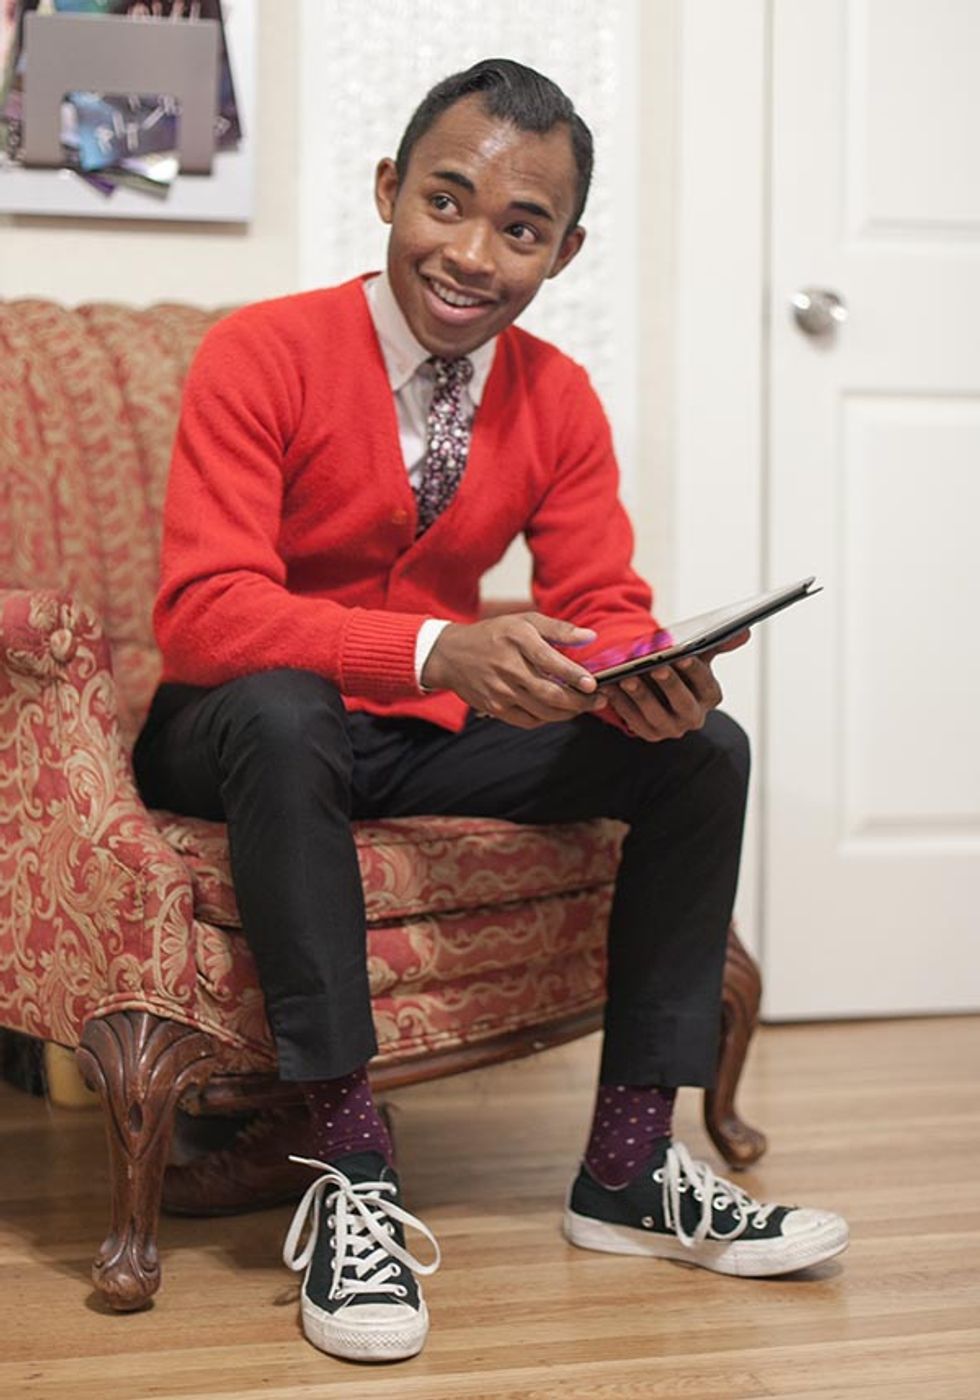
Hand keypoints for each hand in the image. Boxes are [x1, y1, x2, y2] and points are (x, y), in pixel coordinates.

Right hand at [421, 612, 607, 727]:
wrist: (451, 655)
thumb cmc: (494, 635)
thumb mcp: (524, 621)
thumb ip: (559, 629)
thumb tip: (590, 637)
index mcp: (517, 640)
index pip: (551, 662)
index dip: (575, 676)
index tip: (594, 684)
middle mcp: (508, 667)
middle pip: (550, 694)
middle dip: (580, 702)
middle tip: (599, 701)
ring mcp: (500, 691)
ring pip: (543, 711)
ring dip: (568, 713)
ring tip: (584, 706)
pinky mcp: (495, 707)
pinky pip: (529, 720)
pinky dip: (548, 718)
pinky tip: (559, 710)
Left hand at [605, 628, 749, 741]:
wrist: (658, 687)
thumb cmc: (681, 667)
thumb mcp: (699, 654)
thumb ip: (718, 643)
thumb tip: (744, 630)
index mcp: (710, 697)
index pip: (706, 684)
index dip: (694, 670)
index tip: (682, 655)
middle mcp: (693, 717)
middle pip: (683, 703)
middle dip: (669, 685)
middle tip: (655, 667)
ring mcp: (670, 729)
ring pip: (655, 715)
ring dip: (640, 696)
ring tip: (626, 677)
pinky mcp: (648, 734)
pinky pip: (632, 720)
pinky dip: (621, 704)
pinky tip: (609, 687)